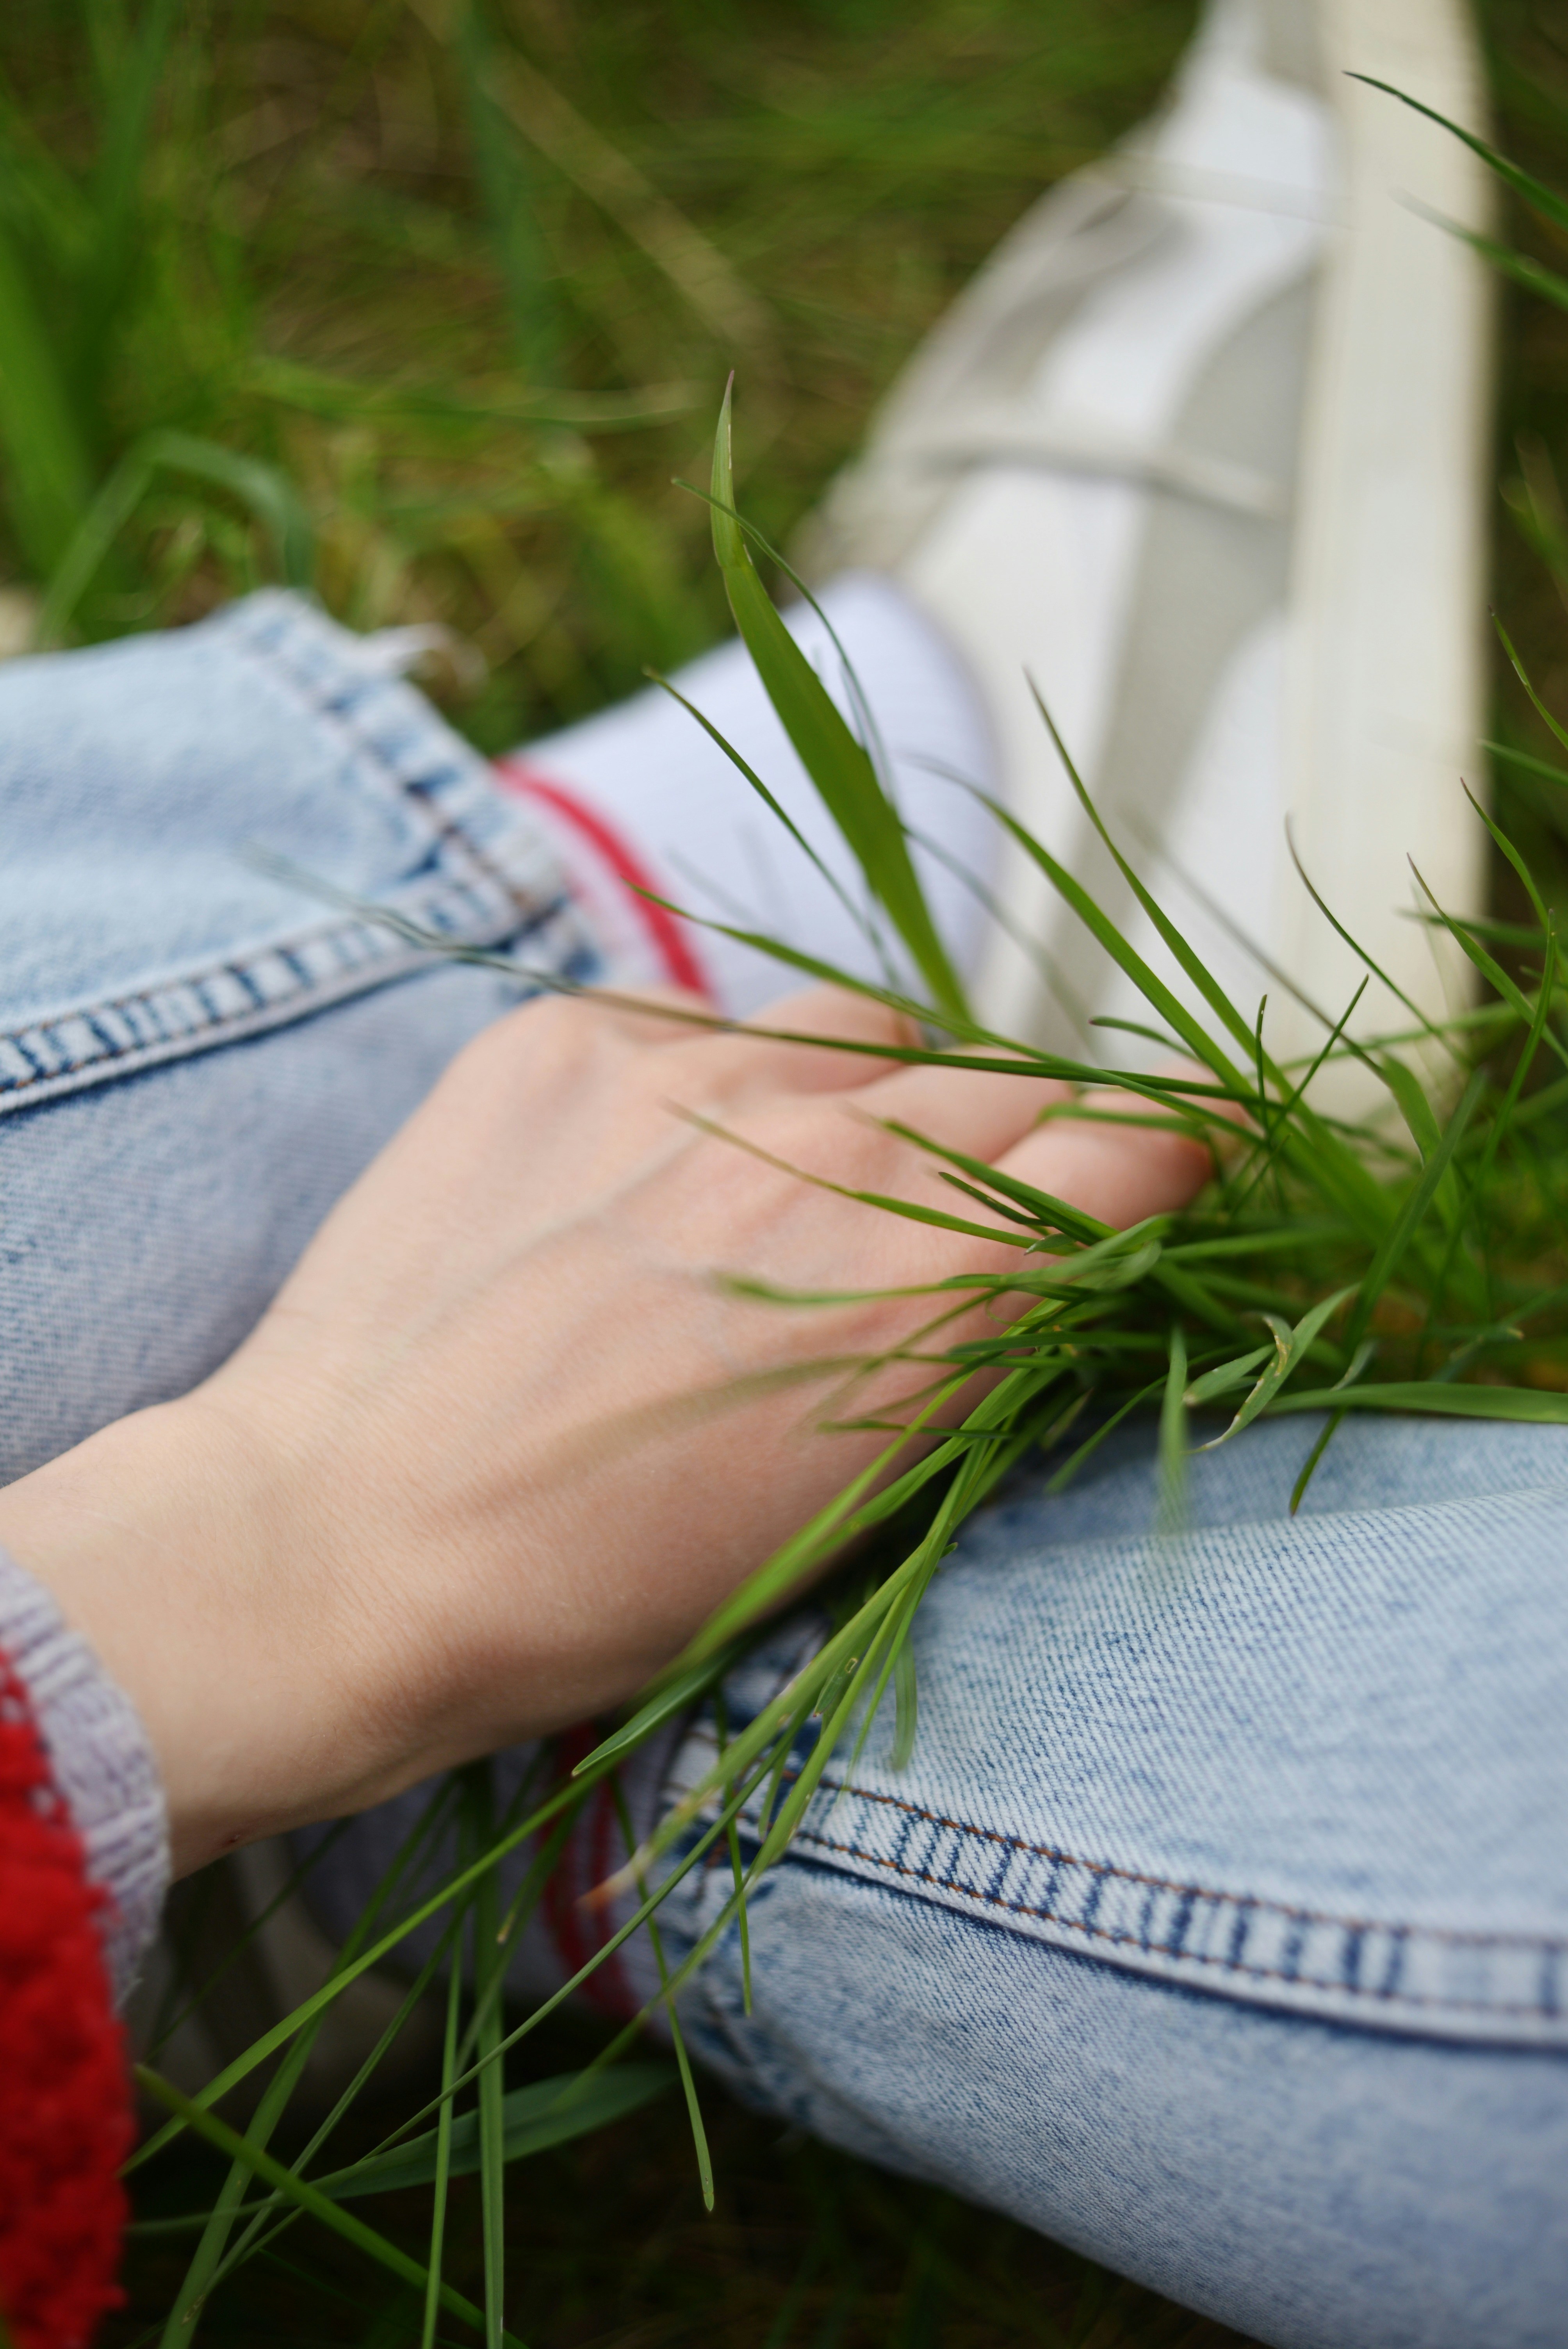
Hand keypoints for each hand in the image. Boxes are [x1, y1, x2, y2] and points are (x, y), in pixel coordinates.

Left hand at [0, 986, 1210, 1873]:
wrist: (342, 1547)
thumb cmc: (602, 1585)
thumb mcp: (853, 1508)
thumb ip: (981, 1353)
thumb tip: (1064, 1263)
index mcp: (933, 1281)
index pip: (1138, 1143)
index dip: (1175, 1155)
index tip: (1175, 1171)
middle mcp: (836, 1144)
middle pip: (1014, 1078)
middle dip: (1031, 1137)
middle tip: (980, 1207)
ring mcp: (692, 1072)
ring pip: (867, 1029)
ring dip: (879, 1092)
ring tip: (813, 1178)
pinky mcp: (565, 1039)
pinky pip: (702, 1025)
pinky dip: (716, 1088)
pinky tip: (654, 1179)